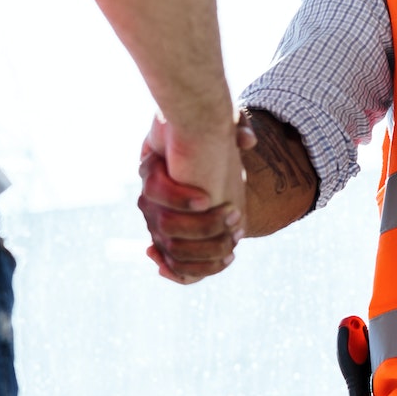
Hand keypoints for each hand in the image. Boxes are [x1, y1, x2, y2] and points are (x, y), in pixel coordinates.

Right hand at [137, 115, 250, 283]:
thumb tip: (248, 140)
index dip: (179, 198)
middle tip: (235, 216)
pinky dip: (193, 271)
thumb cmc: (204, 141)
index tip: (209, 198)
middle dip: (204, 227)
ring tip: (235, 240)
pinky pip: (176, 266)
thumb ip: (235, 125)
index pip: (155, 189)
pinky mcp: (168, 244)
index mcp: (152, 170)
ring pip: (173, 250)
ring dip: (206, 250)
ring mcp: (156, 226)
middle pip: (165, 226)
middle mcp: (148, 202)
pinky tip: (222, 261)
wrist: (198, 166)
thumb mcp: (219, 125)